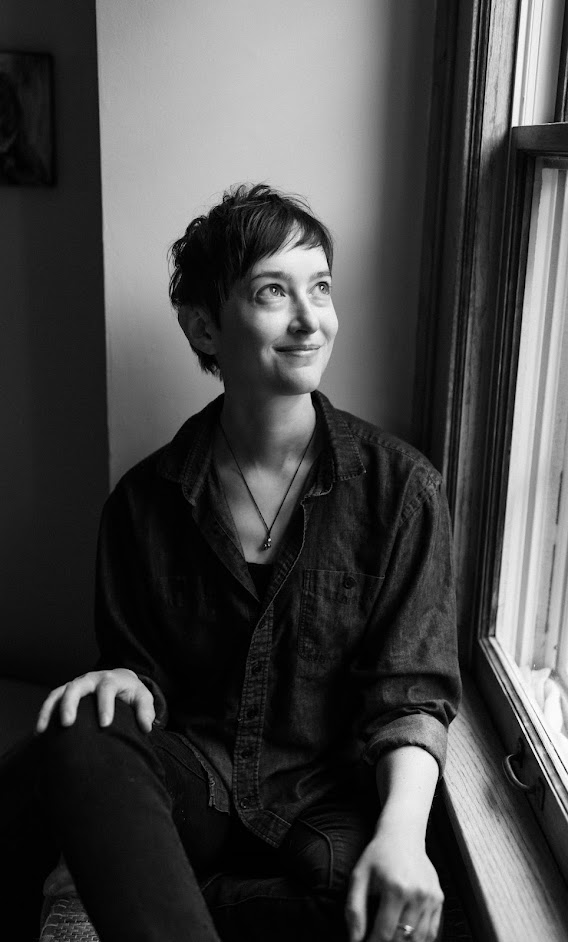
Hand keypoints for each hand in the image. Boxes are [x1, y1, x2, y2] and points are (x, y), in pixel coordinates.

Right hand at [35, 668, 154, 733]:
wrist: (119, 681)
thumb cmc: (131, 693)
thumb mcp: (143, 698)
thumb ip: (146, 710)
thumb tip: (147, 726)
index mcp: (110, 679)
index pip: (106, 689)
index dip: (105, 705)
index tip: (105, 724)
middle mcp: (91, 679)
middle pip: (77, 687)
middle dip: (71, 704)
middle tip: (68, 723)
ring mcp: (77, 684)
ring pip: (60, 692)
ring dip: (51, 710)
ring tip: (43, 730)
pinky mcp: (66, 692)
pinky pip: (52, 700)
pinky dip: (44, 714)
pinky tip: (39, 732)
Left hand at [345, 825, 442, 941]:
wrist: (403, 835)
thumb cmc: (378, 855)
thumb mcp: (359, 876)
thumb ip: (354, 909)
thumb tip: (355, 939)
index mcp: (396, 889)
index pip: (385, 932)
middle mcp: (417, 894)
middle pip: (403, 938)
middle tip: (376, 941)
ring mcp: (430, 897)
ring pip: (419, 938)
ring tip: (390, 939)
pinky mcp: (438, 898)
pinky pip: (432, 930)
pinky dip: (420, 939)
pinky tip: (407, 937)